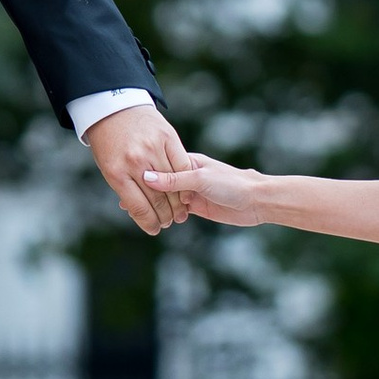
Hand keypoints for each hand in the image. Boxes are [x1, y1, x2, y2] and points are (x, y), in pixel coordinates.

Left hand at [83, 105, 189, 236]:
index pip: (139, 207)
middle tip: (167, 223)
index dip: (148, 223)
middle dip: (164, 216)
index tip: (154, 230)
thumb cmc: (108, 141)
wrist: (113, 106)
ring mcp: (152, 147)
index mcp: (116, 173)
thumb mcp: (108, 167)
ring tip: (178, 213)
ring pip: (172, 184)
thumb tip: (134, 211)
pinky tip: (185, 193)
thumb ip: (124, 188)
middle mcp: (135, 161)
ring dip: (177, 204)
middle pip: (156, 198)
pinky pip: (182, 164)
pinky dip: (185, 180)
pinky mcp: (167, 136)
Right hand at [136, 145, 263, 226]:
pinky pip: (175, 210)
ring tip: (131, 209)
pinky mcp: (196, 207)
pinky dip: (163, 213)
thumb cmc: (231, 183)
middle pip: (161, 183)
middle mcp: (188, 176)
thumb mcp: (200, 179)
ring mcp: (191, 192)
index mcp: (188, 162)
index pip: (160, 167)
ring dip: (153, 202)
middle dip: (144, 190)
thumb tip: (147, 177)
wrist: (255, 201)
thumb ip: (173, 180)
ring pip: (166, 198)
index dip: (143, 174)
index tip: (125, 178)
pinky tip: (151, 216)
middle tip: (122, 198)